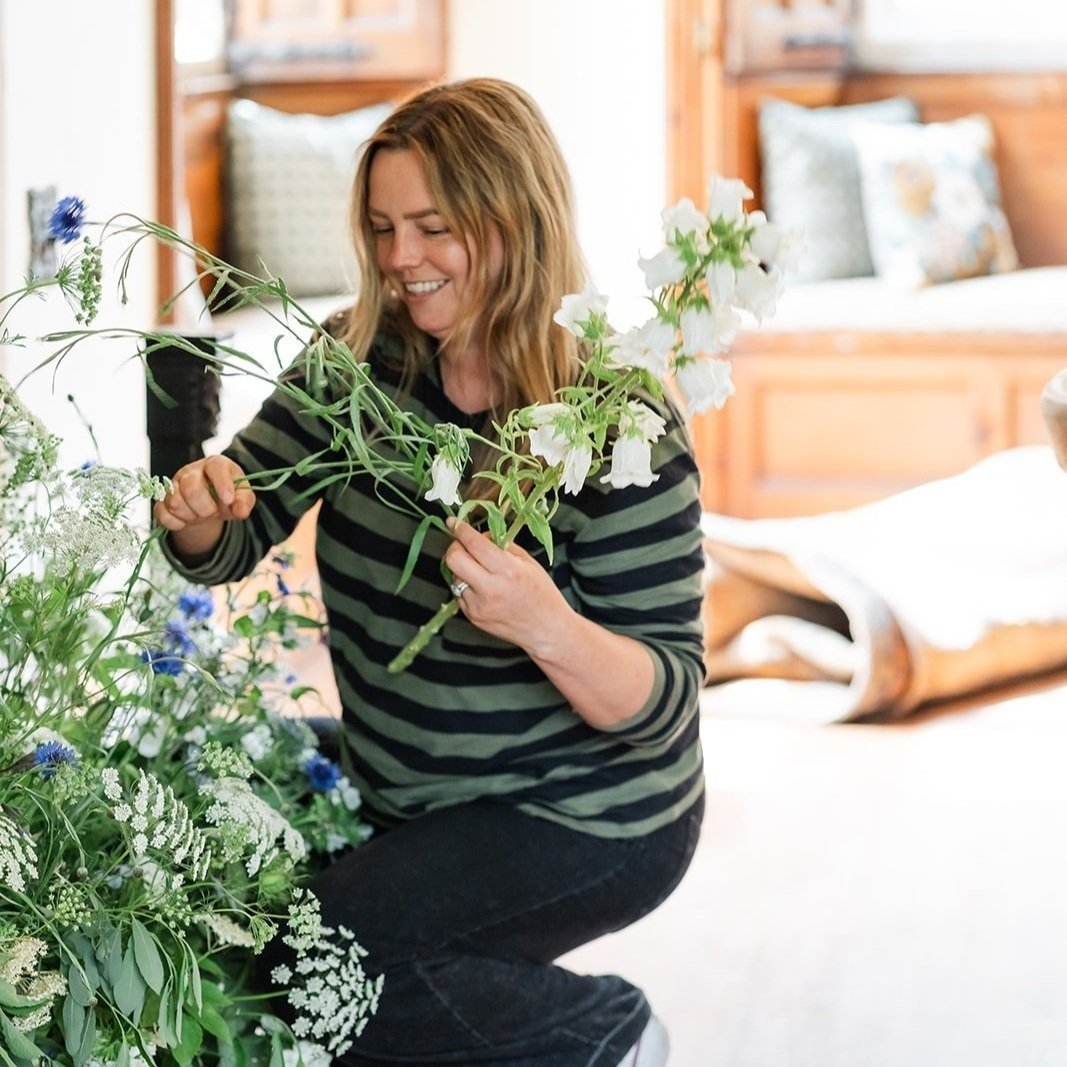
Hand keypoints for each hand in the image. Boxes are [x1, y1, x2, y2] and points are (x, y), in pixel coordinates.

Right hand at [154, 456, 254, 555]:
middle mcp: (191, 472)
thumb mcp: (242, 497)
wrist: (208, 506)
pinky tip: (186, 521)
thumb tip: (241, 510)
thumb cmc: (225, 497)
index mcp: (214, 465)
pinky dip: (176, 523)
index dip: (222, 483)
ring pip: (175, 502)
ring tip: (200, 515)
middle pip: (191, 488)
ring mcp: (173, 484)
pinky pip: (162, 514)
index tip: (228, 500)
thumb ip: (244, 501)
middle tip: (213, 512)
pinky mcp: (162, 500)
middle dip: (205, 508)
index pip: (215, 467)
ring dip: (191, 516)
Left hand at [443, 521, 573, 656]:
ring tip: (481, 571)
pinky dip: (467, 586)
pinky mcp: (473, 617)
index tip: (454, 522)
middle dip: (455, 547)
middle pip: (454, 559)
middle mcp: (490, 589)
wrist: (546, 629)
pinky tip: (483, 589)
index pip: (474, 544)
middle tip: (464, 546)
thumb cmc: (542, 594)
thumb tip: (480, 535)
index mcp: (507, 571)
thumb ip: (502, 546)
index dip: (461, 529)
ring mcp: (478, 605)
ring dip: (462, 568)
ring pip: (454, 576)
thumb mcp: (528, 562)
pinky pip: (459, 593)